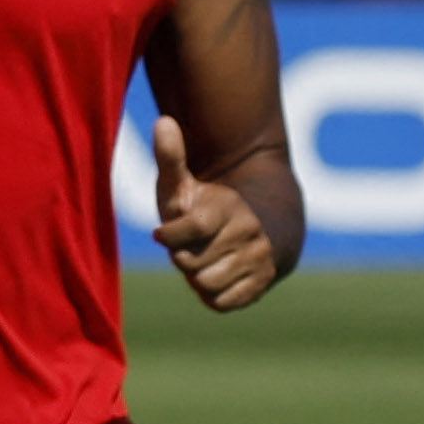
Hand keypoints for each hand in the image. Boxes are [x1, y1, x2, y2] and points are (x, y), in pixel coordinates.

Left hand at [149, 114, 278, 310]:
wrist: (259, 228)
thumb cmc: (207, 206)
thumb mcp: (184, 182)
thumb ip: (170, 156)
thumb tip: (163, 120)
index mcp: (227, 207)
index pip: (189, 229)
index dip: (168, 235)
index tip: (161, 233)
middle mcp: (248, 233)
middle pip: (190, 263)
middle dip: (182, 257)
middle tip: (189, 246)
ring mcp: (258, 260)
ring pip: (205, 284)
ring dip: (195, 277)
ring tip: (202, 260)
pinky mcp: (262, 284)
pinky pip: (221, 302)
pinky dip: (211, 295)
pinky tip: (214, 276)